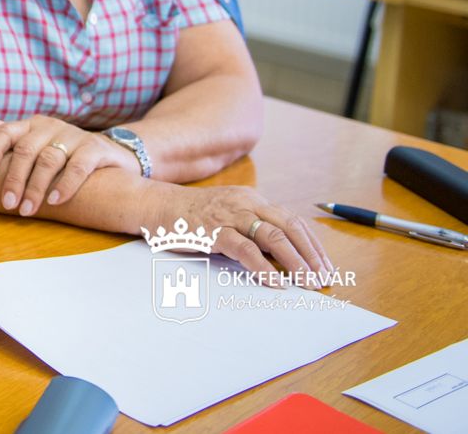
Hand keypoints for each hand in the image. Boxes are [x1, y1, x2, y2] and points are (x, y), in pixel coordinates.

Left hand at [0, 116, 133, 215]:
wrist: (113, 153)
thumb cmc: (65, 155)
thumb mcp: (38, 146)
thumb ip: (11, 144)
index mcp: (31, 126)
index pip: (5, 132)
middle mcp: (49, 127)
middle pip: (25, 151)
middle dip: (13, 179)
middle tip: (7, 204)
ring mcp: (73, 135)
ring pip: (49, 160)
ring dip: (35, 187)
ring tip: (26, 210)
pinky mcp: (96, 147)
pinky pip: (79, 166)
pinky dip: (65, 184)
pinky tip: (55, 201)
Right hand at [162, 185, 333, 279]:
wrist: (156, 205)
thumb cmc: (192, 215)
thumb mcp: (229, 214)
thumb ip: (253, 229)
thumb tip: (283, 257)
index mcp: (253, 199)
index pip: (293, 221)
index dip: (313, 245)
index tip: (326, 266)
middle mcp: (246, 203)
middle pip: (290, 227)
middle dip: (312, 255)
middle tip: (324, 278)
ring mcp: (230, 216)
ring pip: (274, 237)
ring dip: (296, 262)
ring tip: (308, 282)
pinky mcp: (213, 231)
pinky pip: (245, 249)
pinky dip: (264, 268)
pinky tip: (276, 282)